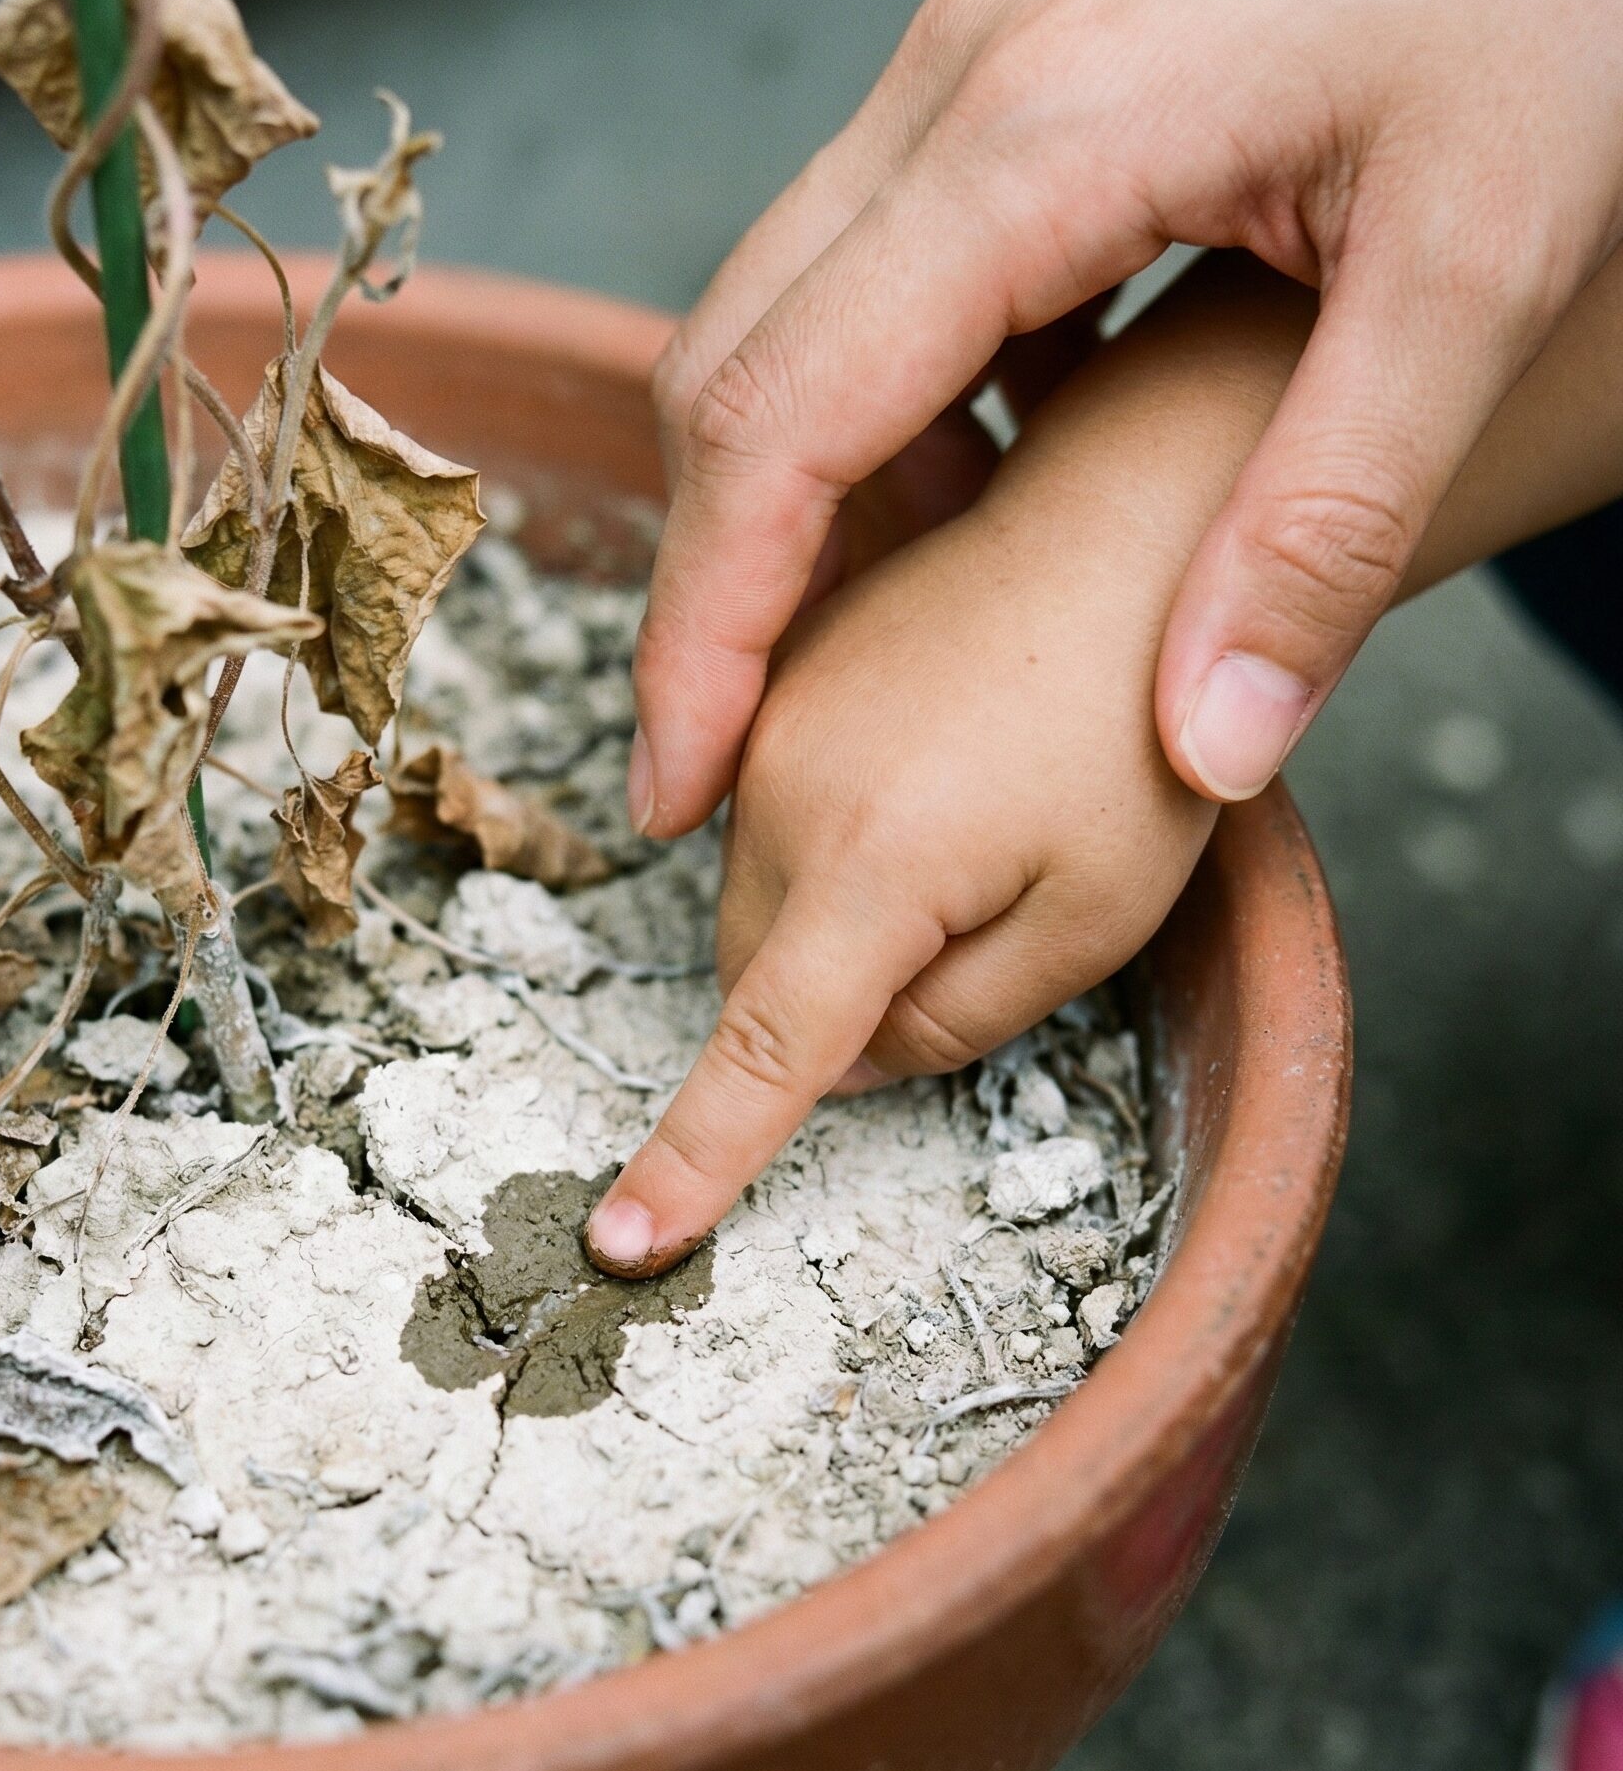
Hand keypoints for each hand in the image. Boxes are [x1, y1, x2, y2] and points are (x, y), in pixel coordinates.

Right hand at [588, 474, 1215, 1275]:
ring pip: (758, 897)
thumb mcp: (1096, 917)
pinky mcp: (776, 685)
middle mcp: (784, 789)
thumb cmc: (1144, 735)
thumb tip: (842, 1064)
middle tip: (985, 929)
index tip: (625, 1243)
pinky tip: (938, 779)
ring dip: (833, 918)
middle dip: (834, 1002)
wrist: (1132, 527)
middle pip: (757, 975)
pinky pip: (768, 815)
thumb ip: (956, 1021)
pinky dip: (831, 843)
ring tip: (976, 828)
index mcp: (873, 860)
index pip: (767, 1048)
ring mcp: (769, 727)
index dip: (696, 1158)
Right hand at [630, 0, 1622, 836]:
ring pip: (774, 320)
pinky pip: (864, 271)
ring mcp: (964, 67)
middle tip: (729, 754)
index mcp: (1039, 140)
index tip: (678, 782)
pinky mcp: (1001, 75)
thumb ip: (1332, 519)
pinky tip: (992, 476)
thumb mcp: (1481, 264)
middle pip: (725, 371)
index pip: (774, 423)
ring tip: (887, 634)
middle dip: (709, 587)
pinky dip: (884, 410)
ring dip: (793, 498)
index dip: (705, 633)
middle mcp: (955, 82)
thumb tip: (1212, 744)